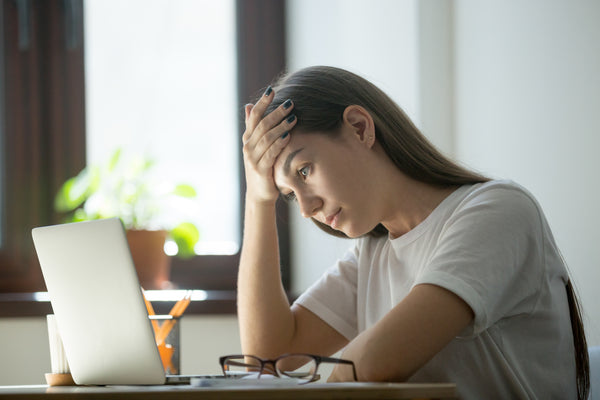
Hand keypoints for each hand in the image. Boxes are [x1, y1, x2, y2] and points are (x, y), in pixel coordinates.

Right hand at [242, 87, 295, 203]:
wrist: (259, 194)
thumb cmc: (262, 167)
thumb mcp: (257, 146)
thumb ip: (253, 127)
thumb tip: (248, 105)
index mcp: (248, 138)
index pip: (254, 116)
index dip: (262, 102)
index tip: (272, 90)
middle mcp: (248, 146)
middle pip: (262, 124)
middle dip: (276, 112)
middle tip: (291, 103)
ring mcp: (253, 158)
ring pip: (267, 138)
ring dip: (281, 126)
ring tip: (294, 118)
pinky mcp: (260, 170)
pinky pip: (270, 153)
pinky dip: (279, 143)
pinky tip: (288, 136)